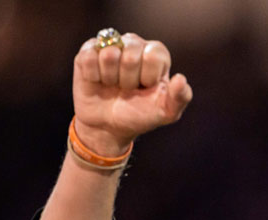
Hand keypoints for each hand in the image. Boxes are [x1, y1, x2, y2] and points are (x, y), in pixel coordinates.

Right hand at [71, 32, 192, 155]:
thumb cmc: (139, 115)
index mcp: (156, 54)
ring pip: (109, 54)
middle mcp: (133, 44)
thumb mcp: (165, 112)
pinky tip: (98, 81)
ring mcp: (110, 46)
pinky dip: (93, 76)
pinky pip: (89, 57)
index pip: (153, 56)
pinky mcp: (87, 52)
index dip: (147, 77)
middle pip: (130, 55)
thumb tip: (180, 79)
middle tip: (127, 89)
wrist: (109, 127)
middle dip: (128, 80)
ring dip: (110, 78)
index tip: (145, 88)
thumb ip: (180, 97)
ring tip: (113, 85)